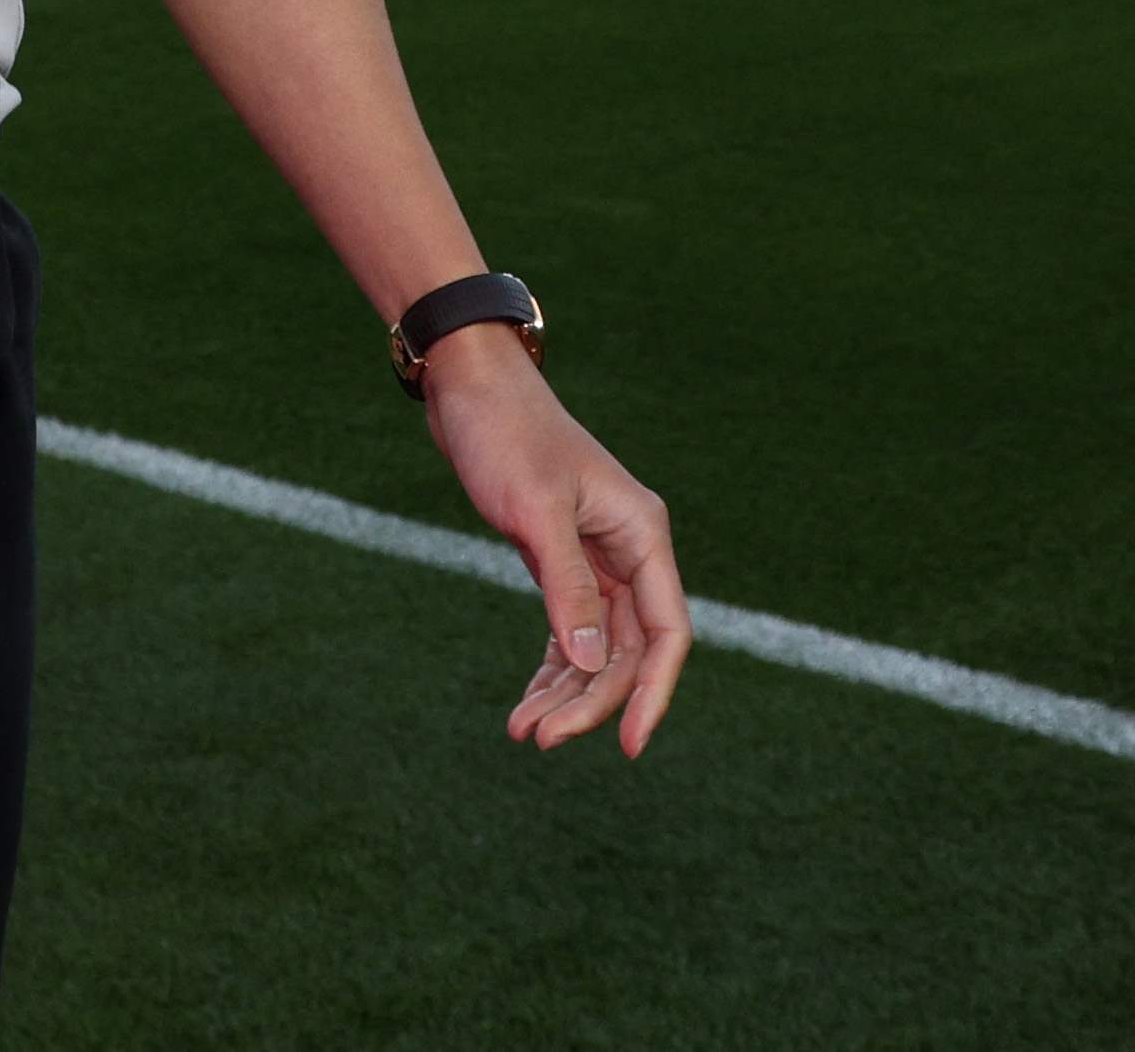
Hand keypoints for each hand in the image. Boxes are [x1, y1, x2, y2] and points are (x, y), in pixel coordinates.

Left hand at [422, 331, 687, 757]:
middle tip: (539, 738)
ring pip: (597, 648)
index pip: (666, 633)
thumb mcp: (535, 512)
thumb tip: (595, 664)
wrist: (469, 387)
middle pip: (627, 650)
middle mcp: (629, 550)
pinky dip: (551, 667)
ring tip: (523, 731)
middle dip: (589, 700)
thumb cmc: (506, 435)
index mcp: (642, 533)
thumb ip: (569, 587)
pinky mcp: (561, 560)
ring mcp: (597, 557)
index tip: (625, 747)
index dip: (653, 694)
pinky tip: (526, 701)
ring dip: (566, 692)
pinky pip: (570, 631)